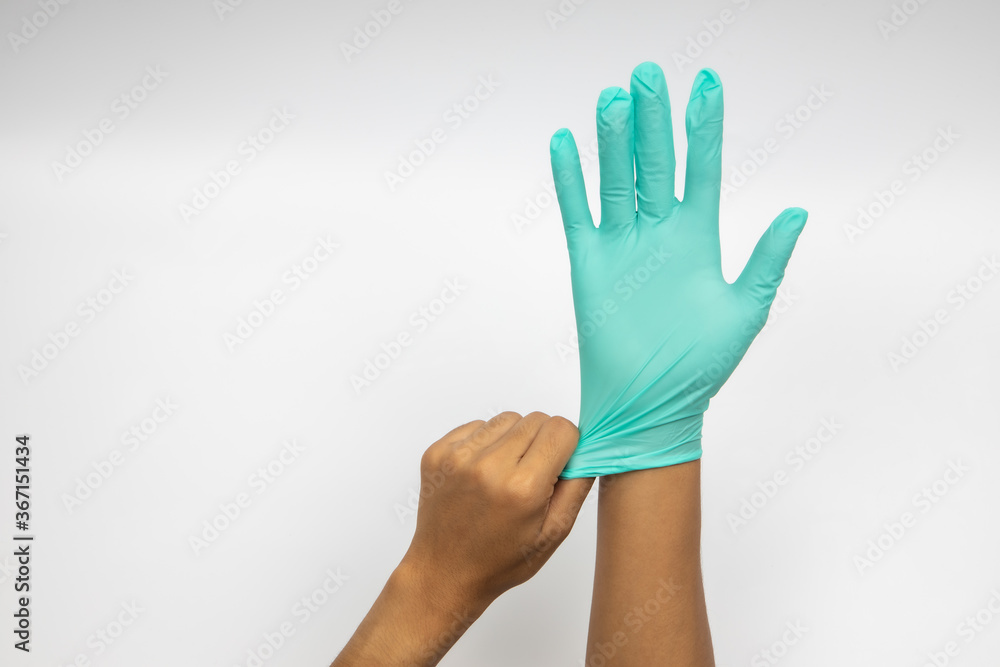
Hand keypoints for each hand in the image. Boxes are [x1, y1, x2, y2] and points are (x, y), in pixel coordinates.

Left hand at [333, 412, 593, 665]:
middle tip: (533, 474)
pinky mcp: (438, 451)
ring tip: (506, 473)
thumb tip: (590, 448)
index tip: (561, 464)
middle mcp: (489, 465)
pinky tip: (482, 473)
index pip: (561, 429)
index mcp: (523, 487)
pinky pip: (478, 425)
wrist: (444, 571)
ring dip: (514, 438)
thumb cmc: (500, 560)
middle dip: (543, 441)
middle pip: (536, 419)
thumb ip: (577, 485)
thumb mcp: (554, 533)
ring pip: (508, 418)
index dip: (568, 445)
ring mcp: (459, 456)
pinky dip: (487, 442)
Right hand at [549, 61, 807, 477]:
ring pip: (617, 180)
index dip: (704, 128)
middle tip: (649, 75)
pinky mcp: (589, 265)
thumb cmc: (701, 366)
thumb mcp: (745, 309)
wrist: (652, 403)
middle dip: (653, 119)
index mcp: (698, 238)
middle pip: (655, 163)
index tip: (706, 84)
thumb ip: (767, 260)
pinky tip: (567, 143)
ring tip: (614, 98)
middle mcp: (659, 234)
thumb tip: (797, 213)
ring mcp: (622, 246)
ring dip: (614, 140)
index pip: (702, 170)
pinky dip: (570, 180)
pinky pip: (578, 214)